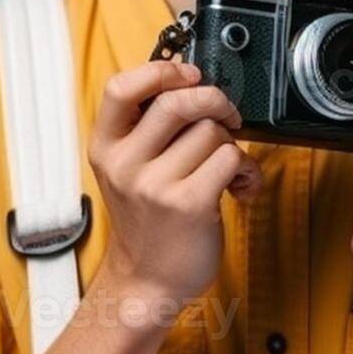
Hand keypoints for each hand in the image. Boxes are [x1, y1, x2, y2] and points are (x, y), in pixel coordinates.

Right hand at [88, 61, 262, 311]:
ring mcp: (155, 185)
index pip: (119, 88)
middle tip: (226, 114)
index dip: (159, 70)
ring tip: (227, 167)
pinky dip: (246, 169)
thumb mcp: (126, 170)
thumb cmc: (147, 221)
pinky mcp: (190, 204)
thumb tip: (192, 84)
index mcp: (106, 147)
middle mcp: (125, 164)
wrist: (147, 283)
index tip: (186, 74)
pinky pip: (232, 159)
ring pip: (212, 131)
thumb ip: (146, 129)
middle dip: (213, 99)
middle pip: (177, 100)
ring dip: (231, 144)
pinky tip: (239, 186)